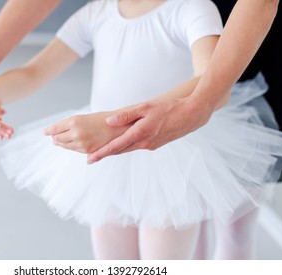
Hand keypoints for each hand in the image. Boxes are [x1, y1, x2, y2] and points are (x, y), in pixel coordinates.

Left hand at [44, 111, 129, 153]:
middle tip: (53, 136)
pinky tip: (73, 143)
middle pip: (57, 139)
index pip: (54, 129)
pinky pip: (74, 150)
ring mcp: (81, 144)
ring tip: (60, 140)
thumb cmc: (101, 119)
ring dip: (61, 143)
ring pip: (65, 146)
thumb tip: (55, 134)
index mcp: (73, 121)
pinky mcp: (87, 151)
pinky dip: (71, 146)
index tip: (45, 132)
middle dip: (55, 138)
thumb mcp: (82, 118)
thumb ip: (69, 125)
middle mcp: (75, 133)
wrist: (118, 127)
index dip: (48, 131)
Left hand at [87, 96, 212, 163]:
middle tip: (90, 159)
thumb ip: (126, 115)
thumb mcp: (146, 107)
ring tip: (102, 152)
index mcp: (140, 134)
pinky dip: (126, 147)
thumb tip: (109, 121)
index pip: (116, 146)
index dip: (101, 153)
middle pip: (120, 151)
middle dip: (104, 155)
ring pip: (128, 149)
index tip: (89, 160)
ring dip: (115, 151)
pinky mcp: (156, 144)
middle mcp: (144, 143)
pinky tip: (121, 144)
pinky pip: (137, 147)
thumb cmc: (169, 107)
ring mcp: (151, 145)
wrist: (192, 115)